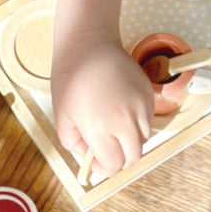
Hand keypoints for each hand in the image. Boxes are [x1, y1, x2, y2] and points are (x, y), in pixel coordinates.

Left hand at [51, 29, 153, 176]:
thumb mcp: (62, 116)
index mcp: (101, 127)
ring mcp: (141, 106)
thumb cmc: (70, 78)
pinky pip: (148, 119)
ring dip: (129, 140)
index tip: (94, 160)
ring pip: (143, 138)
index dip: (103, 167)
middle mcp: (125, 120)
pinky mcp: (148, 94)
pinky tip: (119, 108)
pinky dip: (136, 122)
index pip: (113, 164)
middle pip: (133, 157)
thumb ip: (74, 143)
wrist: (88, 44)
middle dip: (120, 160)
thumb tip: (89, 156)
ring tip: (111, 125)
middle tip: (107, 152)